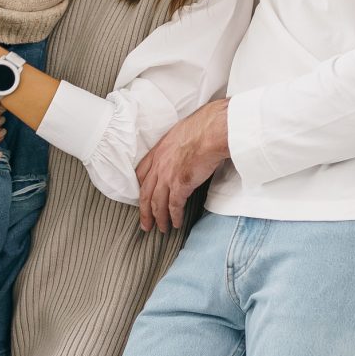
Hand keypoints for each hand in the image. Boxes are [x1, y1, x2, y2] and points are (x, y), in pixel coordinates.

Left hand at [135, 99, 230, 231]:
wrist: (213, 131)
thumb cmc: (205, 126)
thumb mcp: (182, 131)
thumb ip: (178, 144)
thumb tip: (186, 147)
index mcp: (158, 150)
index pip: (141, 173)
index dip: (140, 188)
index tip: (141, 197)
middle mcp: (159, 165)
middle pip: (145, 193)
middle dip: (144, 211)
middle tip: (145, 224)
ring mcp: (168, 176)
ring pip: (157, 203)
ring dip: (159, 218)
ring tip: (162, 229)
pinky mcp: (180, 185)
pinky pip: (173, 206)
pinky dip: (174, 217)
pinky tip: (176, 224)